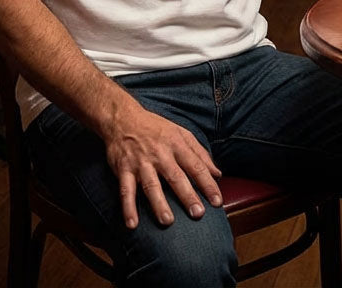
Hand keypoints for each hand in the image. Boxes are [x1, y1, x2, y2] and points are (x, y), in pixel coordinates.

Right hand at [105, 102, 222, 228]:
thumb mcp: (181, 133)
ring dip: (159, 203)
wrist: (124, 118)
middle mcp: (160, 154)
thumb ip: (200, 153)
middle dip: (187, 195)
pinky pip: (126, 190)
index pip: (195, 166)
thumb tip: (218, 174)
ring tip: (168, 221)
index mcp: (176, 145)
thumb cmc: (157, 128)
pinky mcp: (123, 169)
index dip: (207, 184)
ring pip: (151, 185)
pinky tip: (132, 224)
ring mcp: (141, 162)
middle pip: (176, 177)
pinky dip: (128, 207)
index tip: (217, 202)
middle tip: (198, 214)